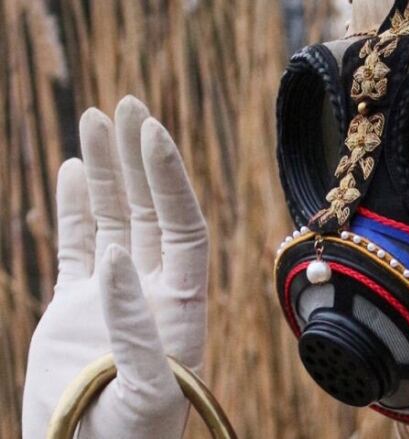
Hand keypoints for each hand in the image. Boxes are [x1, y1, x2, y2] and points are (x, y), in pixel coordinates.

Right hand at [22, 96, 208, 437]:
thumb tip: (111, 258)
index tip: (152, 132)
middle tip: (126, 104)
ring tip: (96, 119)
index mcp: (182, 304)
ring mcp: (114, 293)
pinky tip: (76, 170)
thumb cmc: (129, 438)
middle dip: (140, 158)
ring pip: (115, 219)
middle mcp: (153, 289)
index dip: (170, 178)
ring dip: (109, 171)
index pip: (183, 225)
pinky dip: (76, 208)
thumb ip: (132, 324)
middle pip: (152, 210)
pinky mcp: (76, 306)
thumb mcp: (146, 390)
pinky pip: (77, 244)